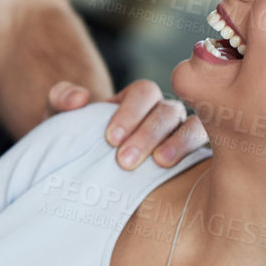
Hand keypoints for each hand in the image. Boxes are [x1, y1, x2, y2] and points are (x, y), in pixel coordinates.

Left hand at [47, 77, 206, 169]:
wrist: (88, 168)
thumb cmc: (78, 138)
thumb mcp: (60, 117)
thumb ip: (61, 98)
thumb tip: (80, 97)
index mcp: (136, 98)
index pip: (144, 92)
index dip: (130, 112)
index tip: (110, 138)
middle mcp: (164, 112)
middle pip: (167, 112)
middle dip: (147, 134)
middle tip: (124, 161)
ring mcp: (182, 134)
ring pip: (193, 127)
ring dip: (178, 144)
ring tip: (160, 165)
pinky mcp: (193, 158)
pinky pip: (206, 152)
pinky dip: (198, 157)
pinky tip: (183, 173)